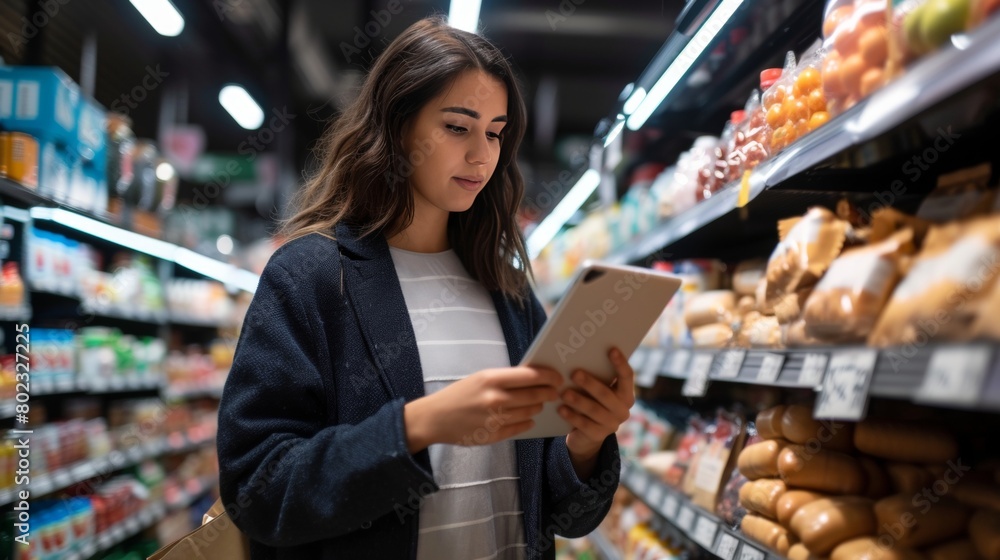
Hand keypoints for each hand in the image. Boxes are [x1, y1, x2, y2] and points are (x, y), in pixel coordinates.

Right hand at [404, 366, 562, 451]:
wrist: (435, 418)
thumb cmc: (458, 394)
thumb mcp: (480, 378)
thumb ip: (505, 378)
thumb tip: (533, 377)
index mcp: (491, 379)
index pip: (530, 375)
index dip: (548, 376)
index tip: (558, 377)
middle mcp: (495, 398)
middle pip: (534, 395)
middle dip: (548, 393)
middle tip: (555, 392)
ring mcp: (495, 419)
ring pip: (530, 412)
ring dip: (538, 407)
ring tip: (540, 404)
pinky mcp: (493, 435)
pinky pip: (520, 428)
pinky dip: (528, 422)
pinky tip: (529, 418)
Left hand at [559, 347, 634, 474]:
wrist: (586, 434)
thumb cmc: (591, 402)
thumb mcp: (596, 390)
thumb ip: (596, 377)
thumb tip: (579, 355)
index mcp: (626, 394)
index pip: (627, 376)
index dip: (620, 363)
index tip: (611, 349)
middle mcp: (623, 410)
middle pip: (607, 394)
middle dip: (590, 383)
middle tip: (574, 373)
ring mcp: (612, 424)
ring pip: (594, 410)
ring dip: (578, 400)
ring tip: (563, 393)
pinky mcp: (598, 436)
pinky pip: (584, 424)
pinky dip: (572, 416)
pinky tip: (561, 409)